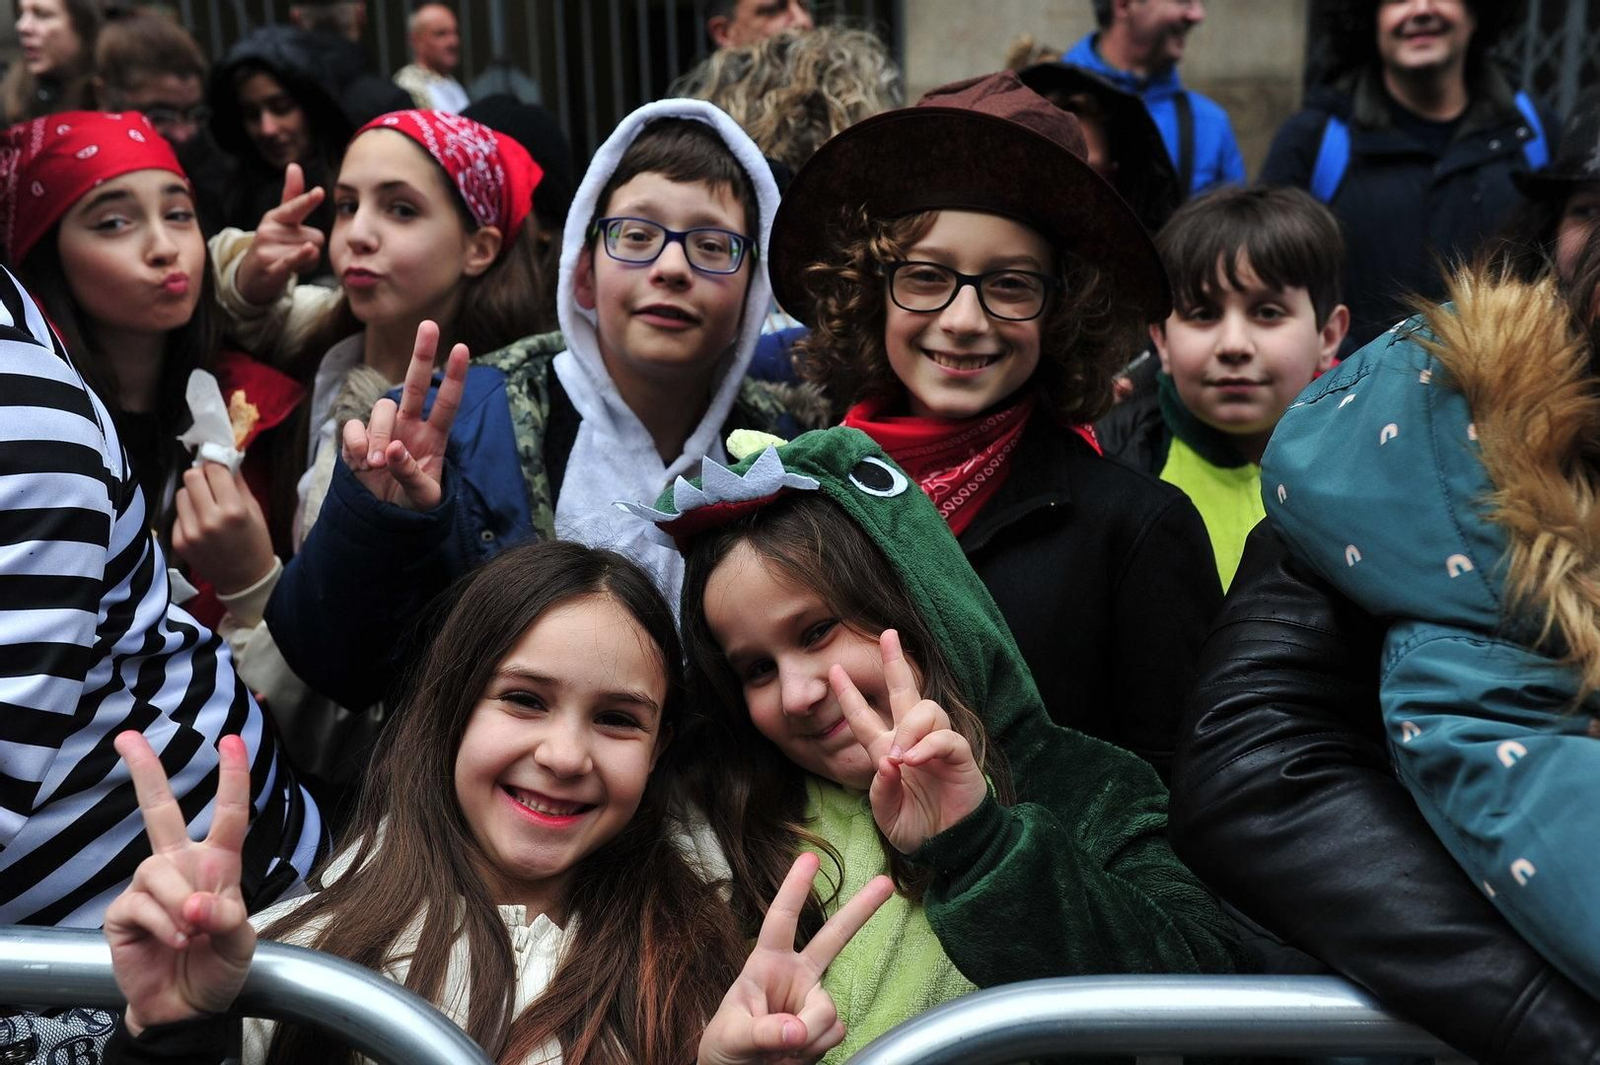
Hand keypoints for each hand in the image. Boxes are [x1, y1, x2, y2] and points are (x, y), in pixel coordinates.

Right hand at [104, 732, 256, 1035]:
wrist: (188, 1009)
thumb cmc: (218, 968)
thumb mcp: (241, 943)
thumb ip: (227, 919)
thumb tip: (198, 903)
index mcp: (218, 864)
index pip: (228, 814)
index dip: (232, 777)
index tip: (232, 741)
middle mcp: (181, 865)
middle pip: (159, 810)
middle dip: (144, 770)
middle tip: (127, 737)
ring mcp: (149, 887)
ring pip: (157, 872)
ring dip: (179, 906)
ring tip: (190, 935)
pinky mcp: (123, 913)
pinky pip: (140, 905)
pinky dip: (162, 925)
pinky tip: (172, 942)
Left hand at [172, 464, 275, 596]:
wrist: (245, 580)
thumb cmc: (255, 543)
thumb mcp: (255, 510)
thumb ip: (238, 483)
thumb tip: (224, 458)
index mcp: (233, 510)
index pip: (214, 470)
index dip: (216, 464)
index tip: (219, 467)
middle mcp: (209, 520)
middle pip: (191, 477)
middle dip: (201, 475)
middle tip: (210, 483)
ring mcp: (190, 532)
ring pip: (181, 493)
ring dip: (193, 494)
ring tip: (206, 505)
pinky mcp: (178, 542)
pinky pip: (178, 514)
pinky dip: (188, 513)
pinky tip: (201, 524)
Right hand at [236, 163, 325, 305]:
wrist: (251, 276)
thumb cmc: (274, 245)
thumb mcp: (281, 220)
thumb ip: (292, 196)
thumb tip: (294, 166)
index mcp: (275, 216)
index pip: (295, 207)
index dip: (307, 201)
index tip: (319, 192)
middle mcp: (269, 230)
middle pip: (316, 237)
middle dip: (313, 249)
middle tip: (295, 253)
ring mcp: (268, 249)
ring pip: (312, 253)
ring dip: (308, 262)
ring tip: (291, 263)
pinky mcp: (270, 267)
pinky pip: (293, 260)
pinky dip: (301, 257)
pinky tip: (308, 250)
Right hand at [341, 320, 467, 510]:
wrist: (383, 520)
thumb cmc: (412, 508)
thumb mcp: (423, 498)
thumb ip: (411, 475)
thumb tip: (395, 451)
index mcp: (434, 438)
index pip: (448, 403)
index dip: (455, 377)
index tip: (462, 347)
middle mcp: (410, 427)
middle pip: (416, 384)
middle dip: (422, 354)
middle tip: (430, 325)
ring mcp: (384, 431)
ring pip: (381, 410)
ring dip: (379, 435)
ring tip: (377, 464)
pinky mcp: (358, 439)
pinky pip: (353, 428)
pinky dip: (355, 442)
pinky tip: (362, 463)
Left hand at [699, 852, 892, 1064]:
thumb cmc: (726, 1047)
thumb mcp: (732, 1037)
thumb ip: (764, 1032)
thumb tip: (798, 1030)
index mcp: (766, 964)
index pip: (780, 920)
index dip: (795, 888)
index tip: (810, 857)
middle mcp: (795, 976)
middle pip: (833, 938)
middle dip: (860, 910)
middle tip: (885, 884)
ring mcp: (812, 1001)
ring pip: (829, 1011)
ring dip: (807, 1036)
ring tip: (779, 1053)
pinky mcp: (825, 1027)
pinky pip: (834, 1034)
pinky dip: (814, 1050)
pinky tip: (793, 1057)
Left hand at [831, 630, 987, 853]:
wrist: (948, 848)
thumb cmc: (917, 829)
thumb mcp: (886, 815)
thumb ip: (881, 790)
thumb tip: (889, 761)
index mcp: (888, 752)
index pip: (864, 717)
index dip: (849, 695)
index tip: (832, 670)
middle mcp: (912, 741)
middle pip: (904, 691)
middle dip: (895, 662)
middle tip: (889, 635)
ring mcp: (938, 745)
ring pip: (927, 710)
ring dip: (909, 727)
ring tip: (902, 755)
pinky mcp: (960, 756)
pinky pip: (945, 738)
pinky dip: (928, 746)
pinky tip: (915, 760)